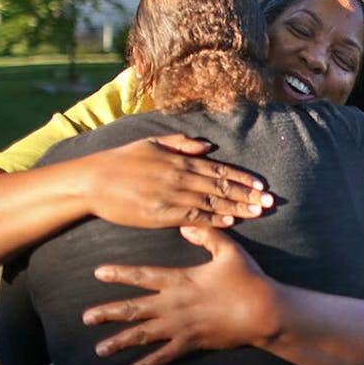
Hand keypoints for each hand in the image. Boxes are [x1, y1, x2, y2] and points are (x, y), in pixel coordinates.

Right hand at [78, 135, 271, 229]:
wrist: (93, 180)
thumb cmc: (122, 160)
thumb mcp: (152, 143)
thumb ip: (181, 144)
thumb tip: (207, 146)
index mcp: (180, 160)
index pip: (220, 170)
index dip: (243, 178)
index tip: (262, 186)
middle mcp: (181, 176)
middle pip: (222, 187)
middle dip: (248, 194)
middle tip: (270, 202)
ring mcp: (172, 195)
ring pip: (212, 202)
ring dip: (237, 207)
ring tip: (258, 212)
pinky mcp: (161, 214)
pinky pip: (193, 216)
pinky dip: (213, 218)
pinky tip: (230, 221)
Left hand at [82, 226, 280, 364]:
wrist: (263, 311)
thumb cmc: (247, 279)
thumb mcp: (229, 251)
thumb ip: (206, 235)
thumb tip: (185, 225)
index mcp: (180, 280)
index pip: (142, 276)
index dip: (119, 274)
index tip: (98, 273)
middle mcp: (174, 305)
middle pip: (134, 309)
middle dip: (108, 313)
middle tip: (85, 318)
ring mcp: (180, 327)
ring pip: (143, 335)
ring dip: (119, 342)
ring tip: (99, 349)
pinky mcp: (190, 344)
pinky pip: (163, 357)